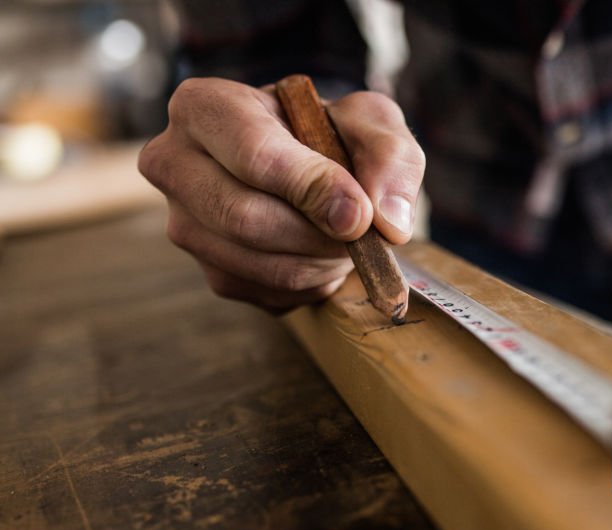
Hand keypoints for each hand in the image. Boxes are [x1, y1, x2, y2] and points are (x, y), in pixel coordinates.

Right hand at [139, 78, 424, 311]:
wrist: (314, 168)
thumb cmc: (332, 133)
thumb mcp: (370, 121)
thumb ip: (389, 156)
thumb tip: (388, 221)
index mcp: (203, 107)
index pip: (253, 155)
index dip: (313, 188)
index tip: (361, 214)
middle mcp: (174, 165)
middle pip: (245, 218)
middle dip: (319, 235)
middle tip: (364, 234)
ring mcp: (185, 224)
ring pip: (261, 264)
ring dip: (322, 261)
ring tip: (345, 237)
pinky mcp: (211, 272)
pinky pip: (269, 292)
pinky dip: (313, 281)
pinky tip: (323, 253)